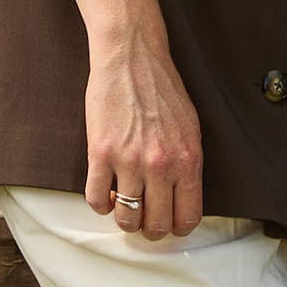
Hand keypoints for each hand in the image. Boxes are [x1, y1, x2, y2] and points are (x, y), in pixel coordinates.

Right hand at [83, 32, 205, 239]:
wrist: (131, 58)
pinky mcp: (100, 153)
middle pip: (156, 225)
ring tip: (122, 204)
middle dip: (149, 228)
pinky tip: (104, 191)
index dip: (176, 228)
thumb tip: (181, 197)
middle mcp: (161, 165)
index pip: (187, 217)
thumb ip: (186, 164)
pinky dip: (100, 204)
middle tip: (142, 218)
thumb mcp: (189, 127)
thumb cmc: (161, 89)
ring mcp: (129, 161)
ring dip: (123, 218)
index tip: (168, 224)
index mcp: (188, 160)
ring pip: (126, 218)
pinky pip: (96, 200)